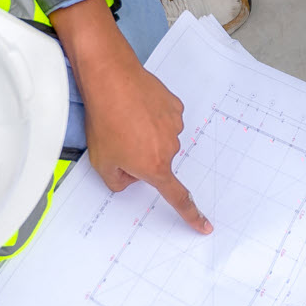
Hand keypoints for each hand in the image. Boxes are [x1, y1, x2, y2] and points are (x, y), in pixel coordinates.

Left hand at [50, 0, 210, 233]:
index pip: (177, 197)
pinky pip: (164, 119)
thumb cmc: (104, 120)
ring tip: (125, 118)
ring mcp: (174, 124)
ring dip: (146, 134)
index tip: (205, 227)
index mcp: (154, 167)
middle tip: (119, 139)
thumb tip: (130, 177)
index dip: (191, 215)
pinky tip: (136, 107)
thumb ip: (118, 182)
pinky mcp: (174, 106)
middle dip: (141, 157)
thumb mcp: (101, 162)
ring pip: (160, 139)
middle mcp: (170, 148)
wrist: (111, 79)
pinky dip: (152, 116)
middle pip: (158, 162)